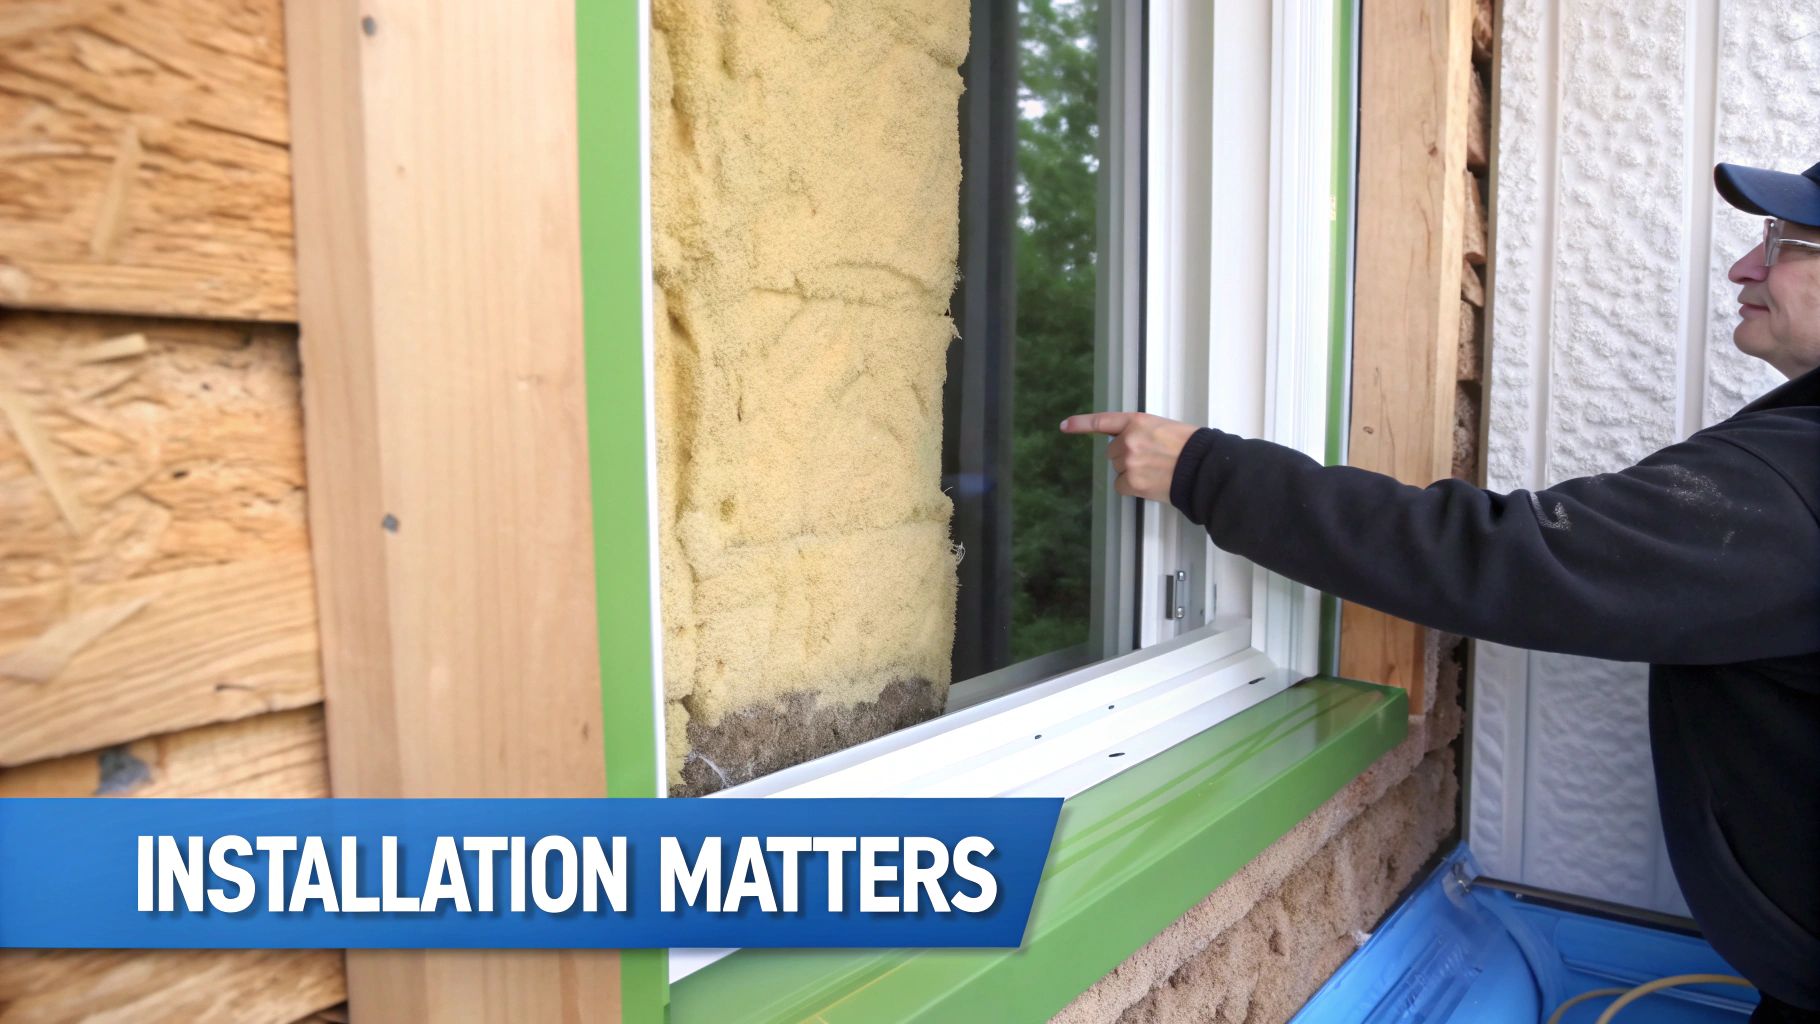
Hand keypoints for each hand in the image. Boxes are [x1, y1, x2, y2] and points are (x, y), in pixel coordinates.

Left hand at [1059, 412, 1199, 502]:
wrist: (1203, 468)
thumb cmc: (1191, 447)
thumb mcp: (1164, 427)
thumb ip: (1141, 433)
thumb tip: (1129, 446)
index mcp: (1137, 421)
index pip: (1103, 421)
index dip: (1081, 424)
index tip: (1065, 425)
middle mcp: (1129, 440)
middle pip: (1113, 453)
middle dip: (1127, 457)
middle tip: (1152, 459)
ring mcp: (1129, 462)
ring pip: (1119, 470)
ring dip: (1132, 472)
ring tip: (1157, 470)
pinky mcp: (1132, 482)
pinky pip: (1122, 486)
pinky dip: (1134, 487)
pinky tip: (1152, 482)